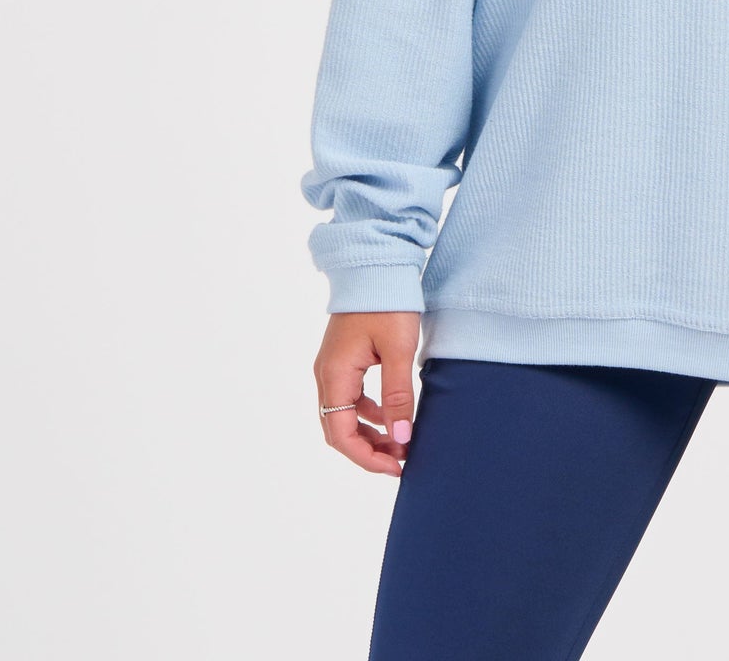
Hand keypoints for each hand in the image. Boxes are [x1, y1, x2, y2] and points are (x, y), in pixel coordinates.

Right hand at [313, 311, 422, 476]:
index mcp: (334, 375)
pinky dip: (370, 413)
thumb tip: (400, 439)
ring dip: (370, 433)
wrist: (377, 263)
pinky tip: (393, 415)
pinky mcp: (345, 358)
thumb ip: (398, 396)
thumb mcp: (397, 350)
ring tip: (401, 442)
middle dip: (368, 450)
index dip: (366, 458)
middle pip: (338, 429)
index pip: (340, 435)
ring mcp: (334, 366)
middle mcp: (327, 374)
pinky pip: (352, 397)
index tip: (396, 467)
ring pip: (345, 415)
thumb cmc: (387, 303)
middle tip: (401, 459)